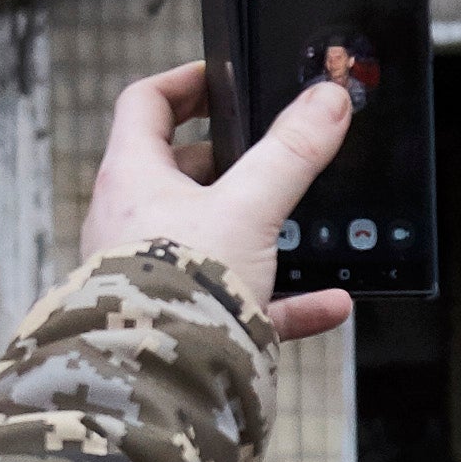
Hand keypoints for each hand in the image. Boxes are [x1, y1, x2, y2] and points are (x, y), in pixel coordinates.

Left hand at [79, 61, 355, 341]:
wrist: (156, 382)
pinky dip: (284, 301)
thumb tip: (324, 102)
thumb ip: (289, 155)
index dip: (184, 83)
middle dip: (230, 163)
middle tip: (272, 154)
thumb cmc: (175, 288)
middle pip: (179, 172)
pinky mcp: (180, 321)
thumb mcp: (248, 208)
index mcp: (132, 179)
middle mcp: (131, 224)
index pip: (145, 105)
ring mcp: (152, 273)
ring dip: (259, 233)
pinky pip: (238, 302)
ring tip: (301, 228)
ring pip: (209, 238)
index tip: (223, 79)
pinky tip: (329, 304)